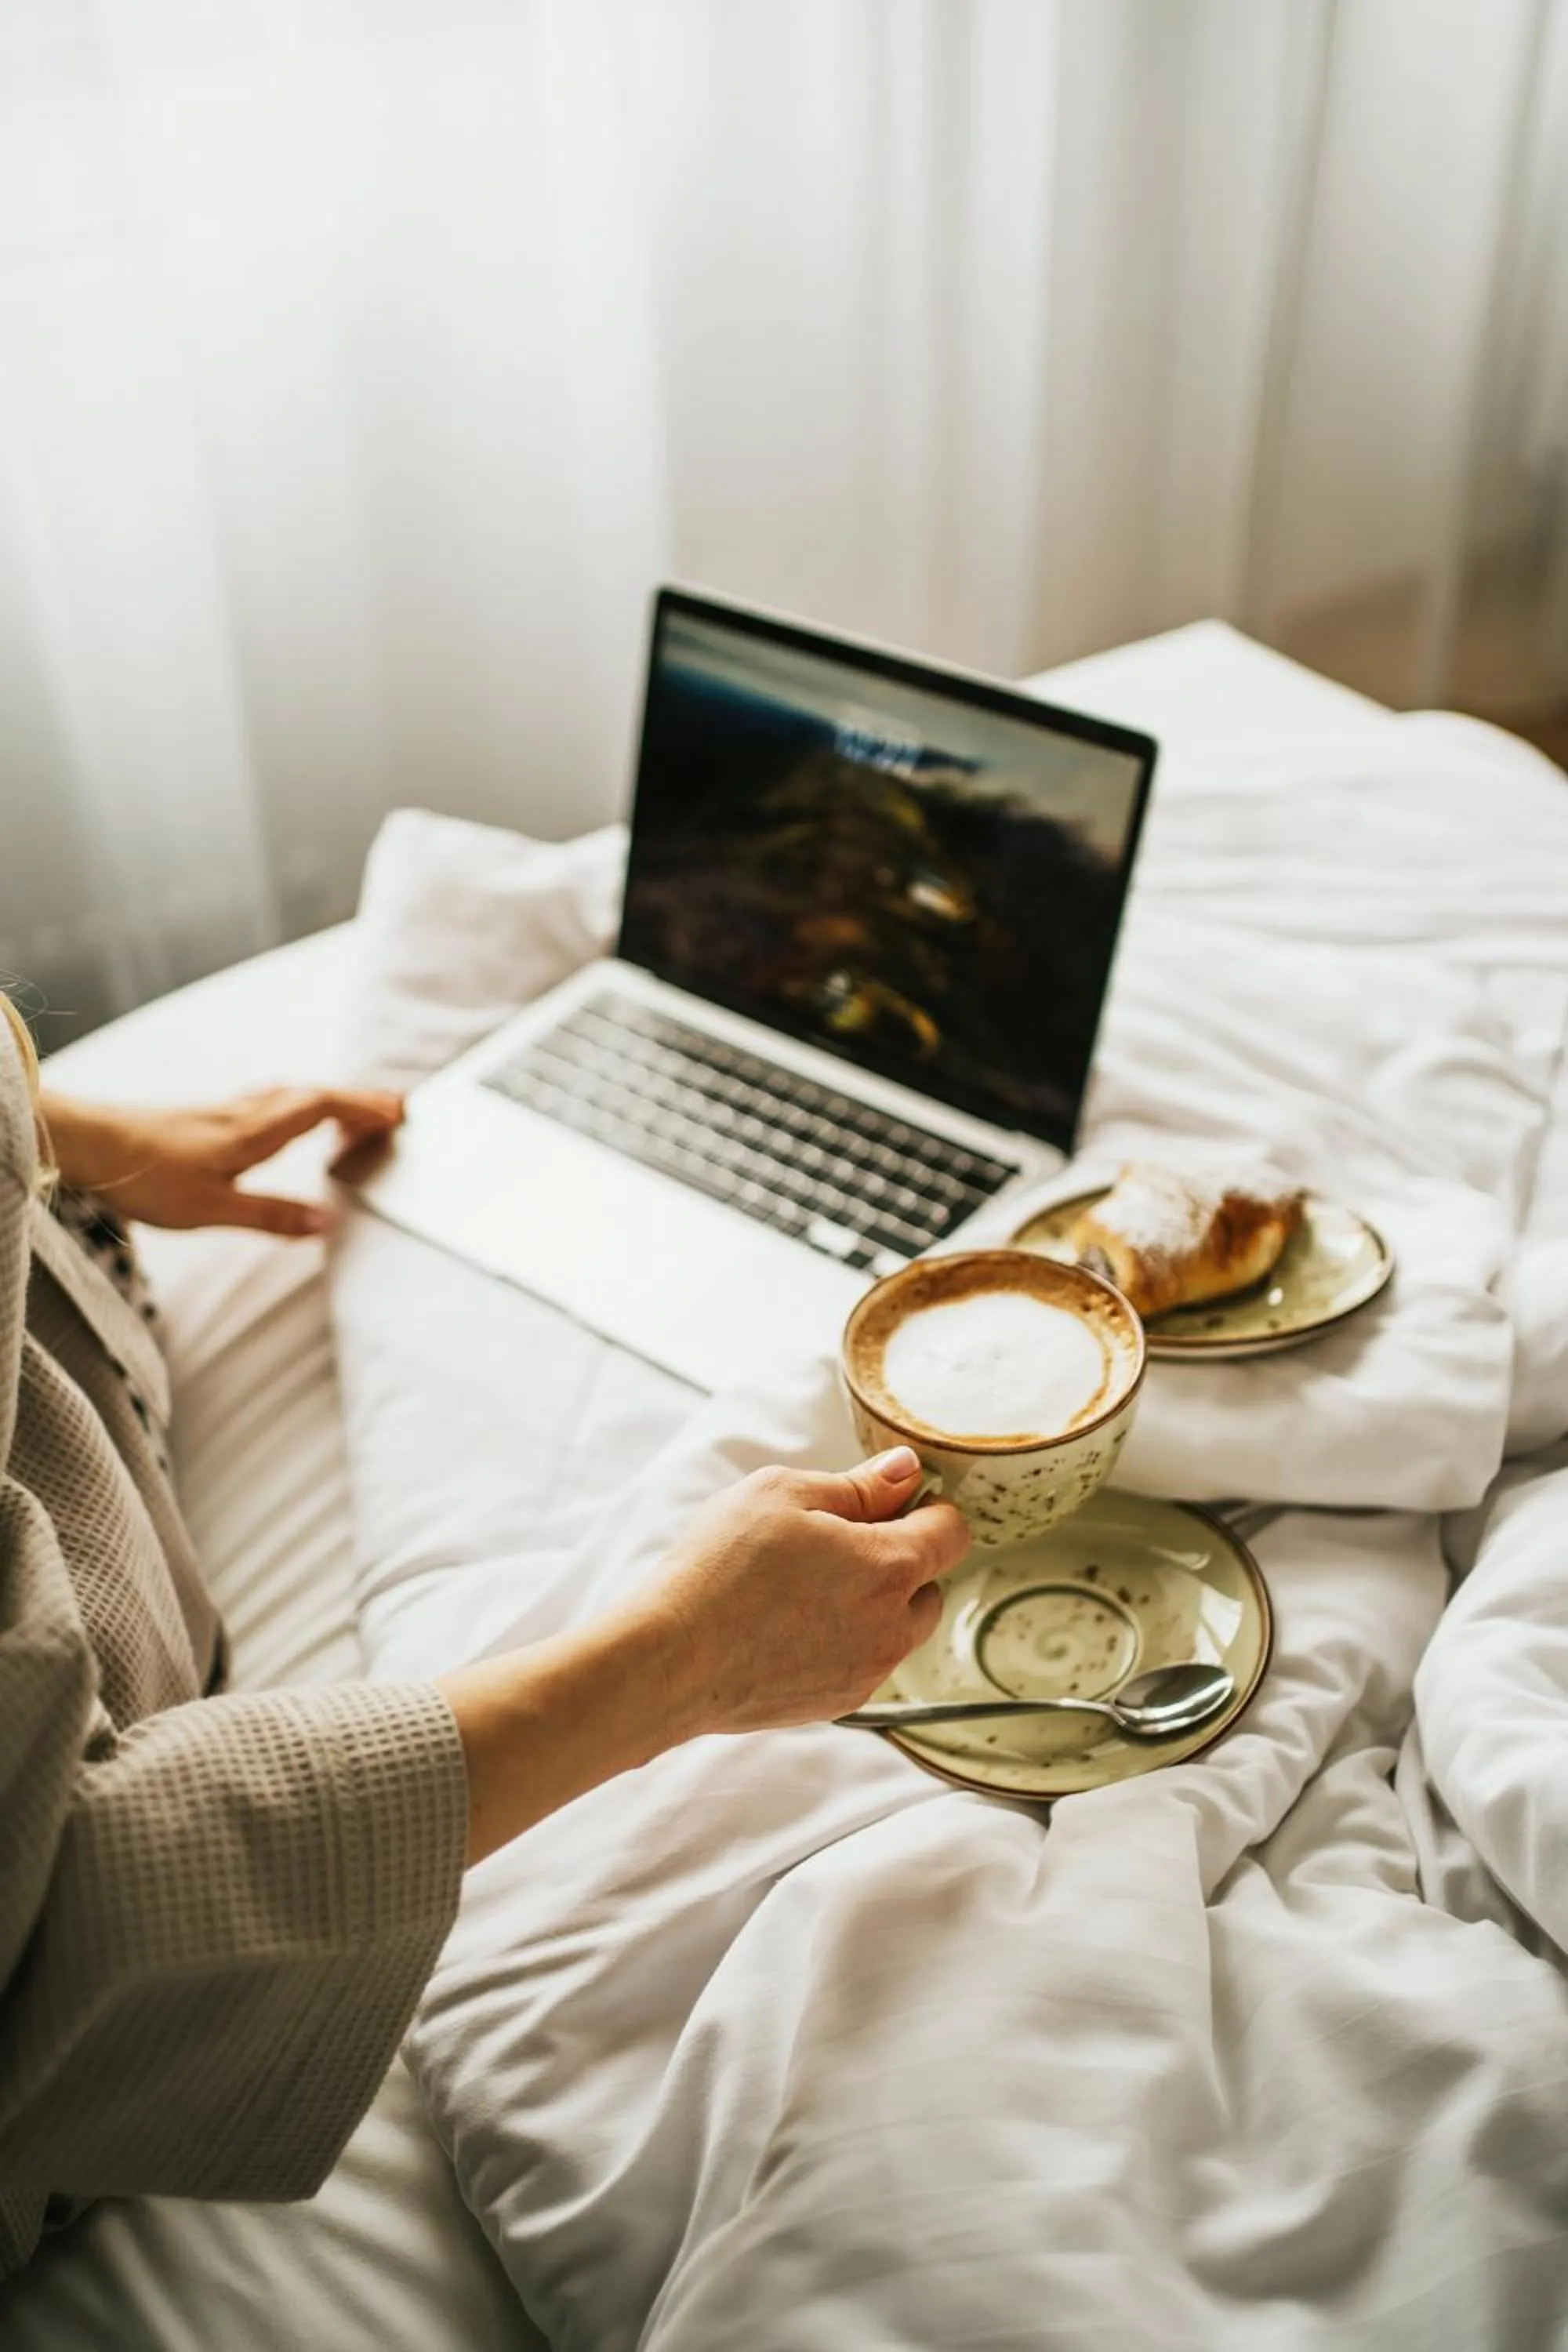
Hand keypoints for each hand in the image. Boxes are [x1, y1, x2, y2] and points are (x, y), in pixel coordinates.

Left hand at [39, 1086, 404, 1236]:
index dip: (362, 1108)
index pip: (322, 1108)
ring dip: (328, 1099)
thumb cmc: (146, 1177)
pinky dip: (297, 1104)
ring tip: (352, 1112)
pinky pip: (268, 1101)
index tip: (397, 1112)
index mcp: (254, 1133)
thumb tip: (327, 1222)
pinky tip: (287, 1116)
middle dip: (356, 1100)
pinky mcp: (206, 1118)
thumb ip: (273, 1215)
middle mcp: (244, 1114)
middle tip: (393, 1108)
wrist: (89, 1145)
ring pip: (290, 1095)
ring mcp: (224, 1112)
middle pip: (313, 1095)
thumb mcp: (213, 1208)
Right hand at [437, 1447, 971, 1864]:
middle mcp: (891, 1628)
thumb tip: (906, 1471)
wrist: (672, 1660)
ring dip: (872, 1603)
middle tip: (836, 1543)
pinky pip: (862, 1661)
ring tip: (806, 1586)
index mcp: (889, 1568)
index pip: (951, 1533)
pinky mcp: (837, 1703)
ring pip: (896, 1628)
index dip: (929, 1508)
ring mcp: (867, 1672)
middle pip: (929, 1586)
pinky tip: (789, 1624)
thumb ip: (857, 1485)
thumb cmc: (721, 1568)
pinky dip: (843, 1640)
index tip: (893, 1500)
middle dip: (900, 1560)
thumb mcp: (783, 1495)